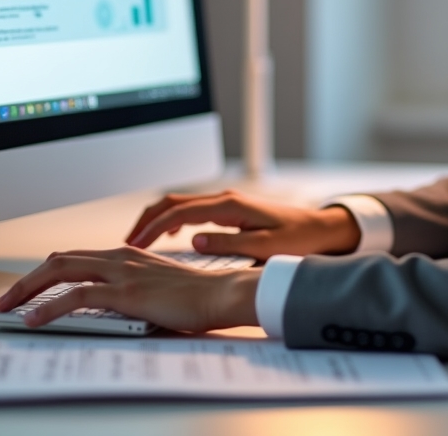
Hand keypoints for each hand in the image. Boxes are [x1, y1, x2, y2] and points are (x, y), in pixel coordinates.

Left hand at [0, 246, 260, 331]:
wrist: (219, 294)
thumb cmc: (194, 296)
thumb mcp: (156, 286)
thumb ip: (131, 287)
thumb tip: (108, 301)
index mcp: (126, 254)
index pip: (75, 257)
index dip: (45, 272)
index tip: (27, 289)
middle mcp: (119, 257)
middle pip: (60, 260)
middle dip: (27, 280)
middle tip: (5, 300)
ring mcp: (120, 273)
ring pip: (60, 271)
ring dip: (28, 290)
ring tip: (7, 308)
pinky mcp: (124, 292)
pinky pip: (76, 296)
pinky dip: (49, 306)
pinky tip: (33, 319)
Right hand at [126, 189, 360, 259]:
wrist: (319, 227)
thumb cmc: (296, 239)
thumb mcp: (263, 248)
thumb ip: (227, 245)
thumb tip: (193, 242)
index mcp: (229, 207)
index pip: (180, 212)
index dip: (154, 228)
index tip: (135, 244)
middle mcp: (225, 199)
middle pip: (173, 201)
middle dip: (147, 219)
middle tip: (128, 241)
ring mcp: (226, 201)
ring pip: (181, 203)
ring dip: (158, 218)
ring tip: (140, 240)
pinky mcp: (229, 208)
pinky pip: (193, 208)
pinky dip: (174, 218)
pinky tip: (170, 235)